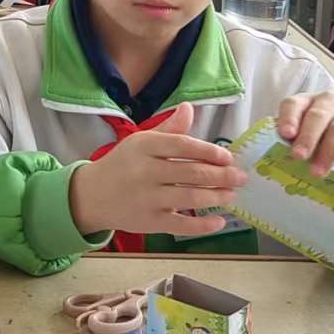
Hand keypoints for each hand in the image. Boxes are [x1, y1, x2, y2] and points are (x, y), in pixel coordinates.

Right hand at [67, 103, 246, 237]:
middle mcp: (146, 171)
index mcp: (145, 146)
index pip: (183, 145)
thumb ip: (169, 129)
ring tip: (232, 195)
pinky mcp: (149, 222)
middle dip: (221, 176)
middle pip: (192, 173)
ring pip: (190, 198)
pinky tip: (219, 221)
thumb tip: (190, 108)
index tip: (228, 157)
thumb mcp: (141, 142)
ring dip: (217, 197)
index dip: (209, 151)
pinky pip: (182, 225)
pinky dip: (203, 225)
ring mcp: (148, 198)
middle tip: (241, 177)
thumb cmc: (123, 165)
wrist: (92, 195)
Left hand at [275, 91, 333, 174]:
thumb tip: (269, 157)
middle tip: (299, 157)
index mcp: (306, 104)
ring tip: (319, 170)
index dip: (289, 118)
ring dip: (328, 149)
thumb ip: (289, 145)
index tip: (285, 134)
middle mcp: (329, 103)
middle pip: (317, 115)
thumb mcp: (304, 146)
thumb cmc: (323, 149)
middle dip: (307, 137)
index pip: (293, 104)